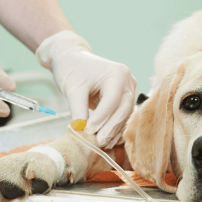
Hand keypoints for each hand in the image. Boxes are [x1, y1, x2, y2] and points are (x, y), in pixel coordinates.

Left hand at [36, 31, 136, 147]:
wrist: (72, 58)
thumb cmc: (72, 68)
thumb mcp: (73, 88)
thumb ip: (78, 110)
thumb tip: (82, 131)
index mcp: (117, 73)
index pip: (112, 101)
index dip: (101, 118)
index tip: (88, 130)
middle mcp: (127, 80)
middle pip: (123, 109)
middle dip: (110, 127)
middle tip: (98, 142)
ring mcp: (129, 89)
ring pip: (125, 114)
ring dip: (114, 130)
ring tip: (101, 143)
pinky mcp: (125, 97)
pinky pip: (122, 115)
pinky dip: (114, 127)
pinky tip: (106, 138)